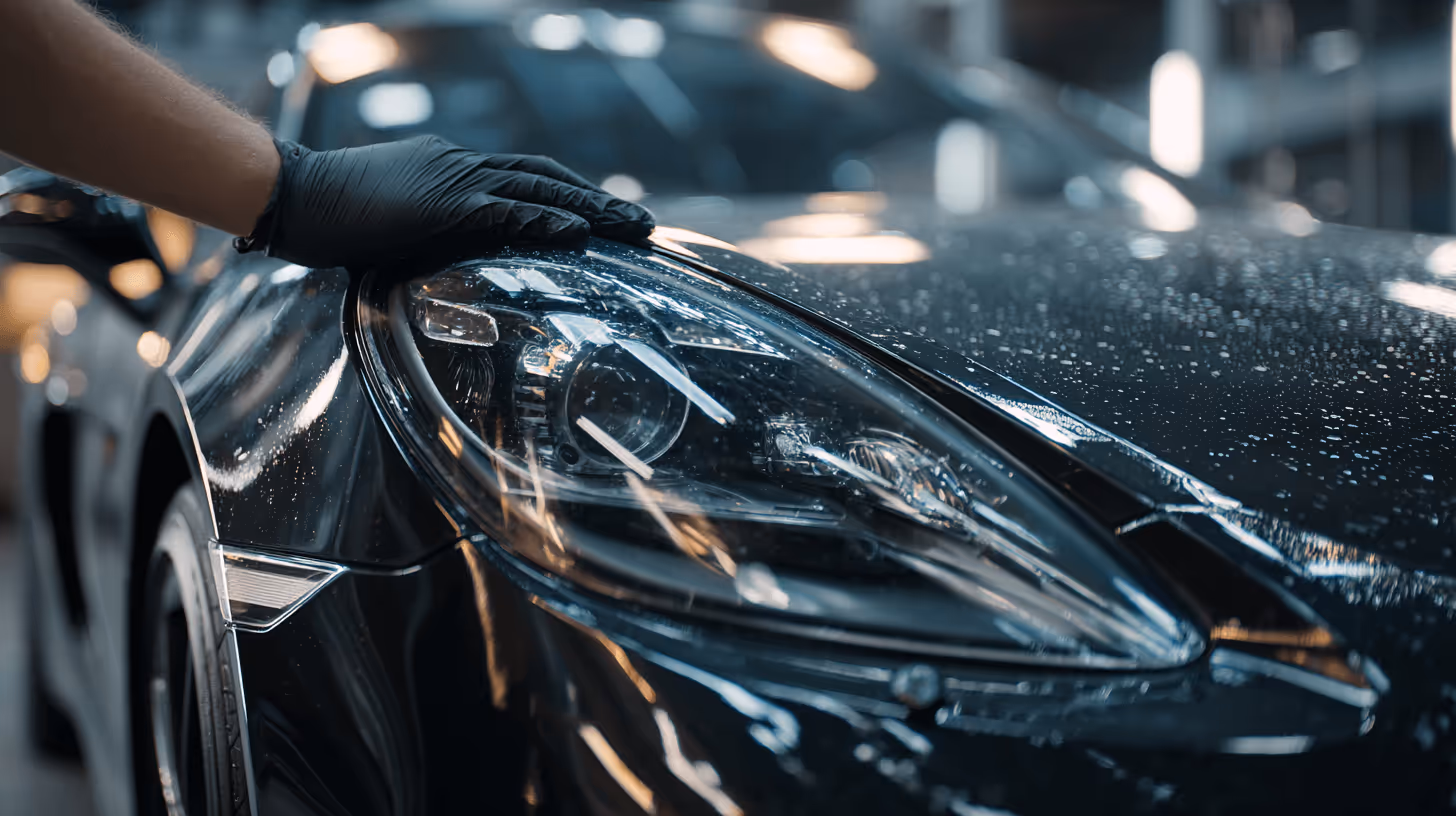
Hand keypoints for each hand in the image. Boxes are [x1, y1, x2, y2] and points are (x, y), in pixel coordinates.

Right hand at [239, 136, 653, 270]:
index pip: (525, 178)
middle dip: (599, 201)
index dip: (568, 195)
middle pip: (547, 177)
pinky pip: (505, 209)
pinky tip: (577, 231)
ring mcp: (455, 179)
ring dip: (591, 208)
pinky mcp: (444, 201)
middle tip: (643, 223)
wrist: (295, 196)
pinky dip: (544, 219)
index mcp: (453, 172)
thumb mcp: (395, 231)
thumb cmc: (333, 220)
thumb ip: (427, 244)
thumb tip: (439, 276)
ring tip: (633, 226)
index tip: (604, 215)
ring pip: (539, 188)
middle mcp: (463, 167)